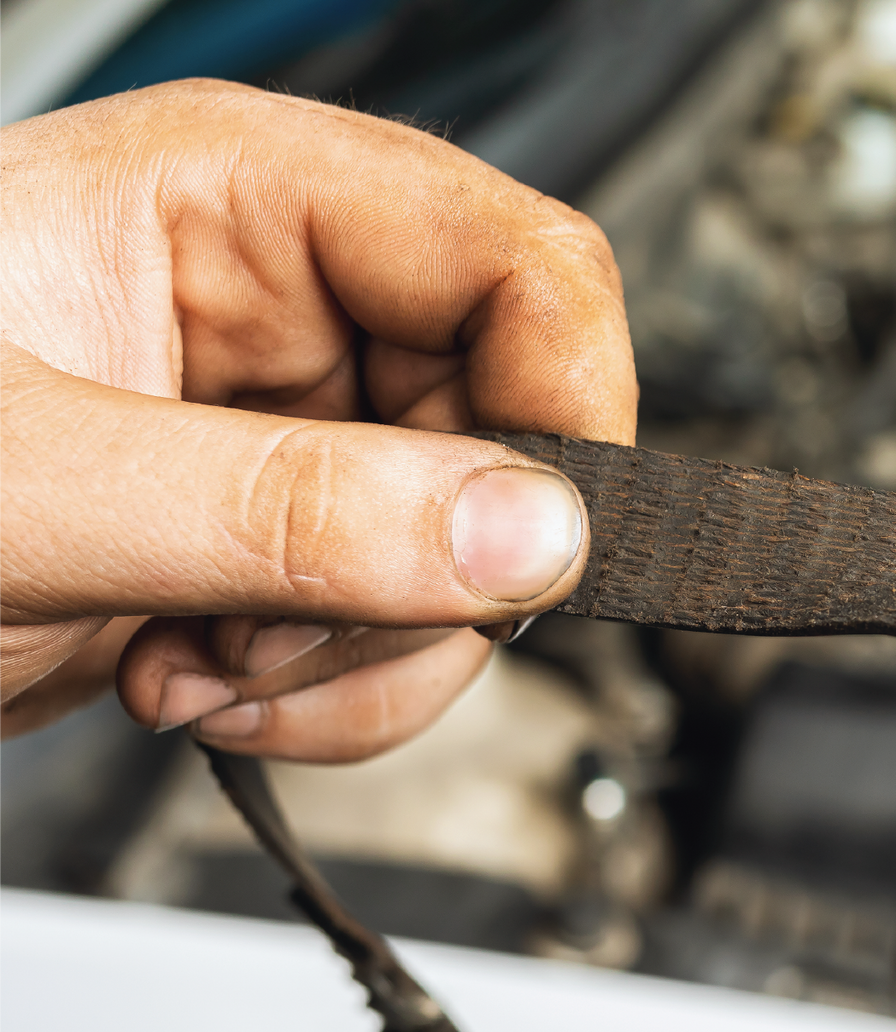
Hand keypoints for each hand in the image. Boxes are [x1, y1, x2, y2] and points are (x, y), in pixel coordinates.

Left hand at [0, 80, 636, 757]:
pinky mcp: (275, 539)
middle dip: (429, 579)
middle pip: (516, 430)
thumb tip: (527, 532)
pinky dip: (335, 692)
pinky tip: (206, 686)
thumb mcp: (31, 490)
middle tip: (297, 636)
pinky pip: (403, 623)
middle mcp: (282, 300)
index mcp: (232, 196)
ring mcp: (285, 429)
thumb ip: (288, 512)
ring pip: (475, 553)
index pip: (518, 261)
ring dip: (372, 657)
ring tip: (212, 672)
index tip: (532, 544)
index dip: (564, 402)